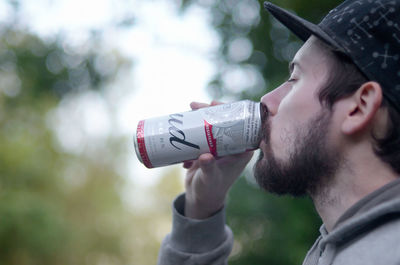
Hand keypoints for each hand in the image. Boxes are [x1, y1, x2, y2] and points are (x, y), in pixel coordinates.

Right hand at [183, 101, 253, 218]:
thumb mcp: (210, 178)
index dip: (229, 111)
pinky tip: (184, 130)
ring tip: (188, 110)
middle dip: (209, 111)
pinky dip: (192, 130)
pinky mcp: (208, 149)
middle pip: (223, 121)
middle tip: (194, 105)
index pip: (240, 125)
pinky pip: (201, 134)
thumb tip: (205, 156)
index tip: (214, 104)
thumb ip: (209, 168)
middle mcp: (232, 146)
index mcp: (241, 151)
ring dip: (199, 118)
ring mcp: (219, 147)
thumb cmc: (210, 190)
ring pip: (211, 126)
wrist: (201, 198)